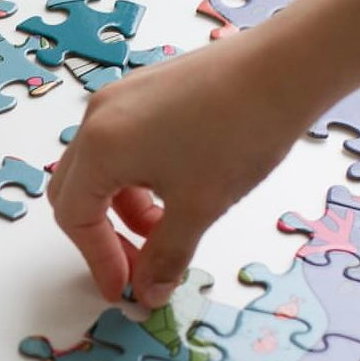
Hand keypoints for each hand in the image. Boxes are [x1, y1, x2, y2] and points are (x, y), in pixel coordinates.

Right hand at [47, 31, 311, 308]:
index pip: (75, 218)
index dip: (98, 261)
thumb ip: (166, 256)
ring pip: (101, 168)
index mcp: (100, 146)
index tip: (126, 290)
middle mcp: (98, 116)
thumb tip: (149, 292)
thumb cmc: (238, 135)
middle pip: (75, 191)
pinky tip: (177, 190)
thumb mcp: (199, 207)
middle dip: (101, 235)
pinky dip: (137, 179)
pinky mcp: (145, 89)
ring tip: (168, 229)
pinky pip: (122, 143)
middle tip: (137, 266)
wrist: (284, 68)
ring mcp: (121, 97)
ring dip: (124, 209)